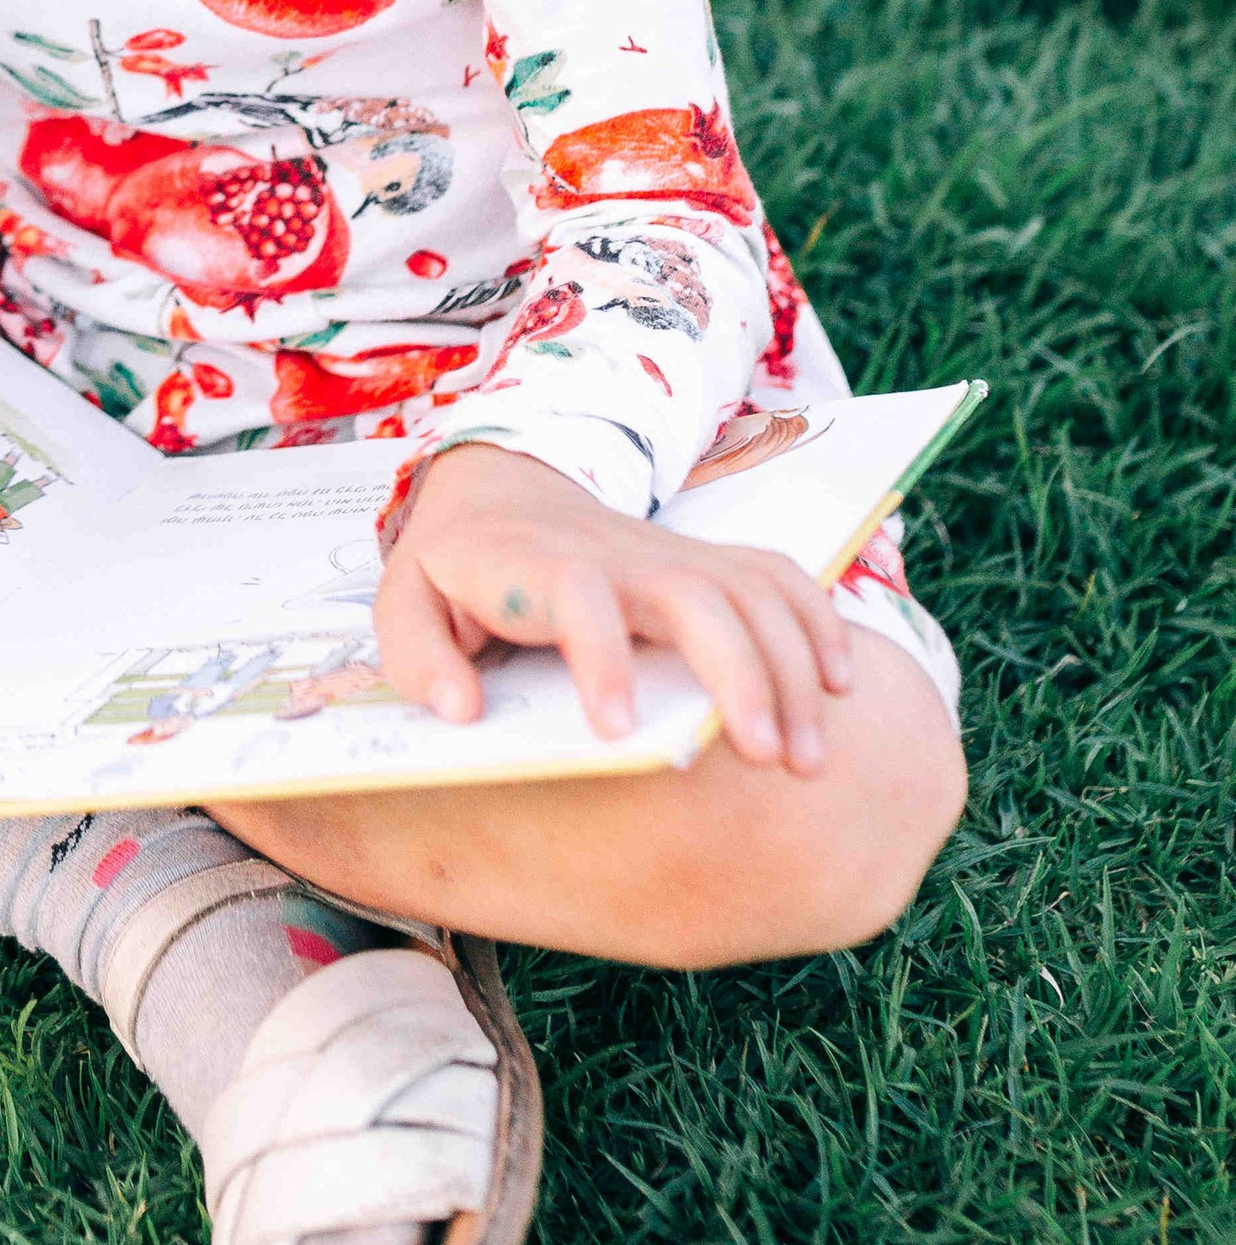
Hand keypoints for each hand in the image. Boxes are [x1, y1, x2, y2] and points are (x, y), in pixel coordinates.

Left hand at [374, 442, 851, 774]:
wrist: (501, 487)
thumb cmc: (456, 566)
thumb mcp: (403, 600)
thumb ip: (414, 655)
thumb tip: (460, 710)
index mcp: (537, 567)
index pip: (576, 597)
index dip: (599, 658)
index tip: (617, 730)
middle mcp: (617, 555)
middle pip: (695, 594)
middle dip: (740, 671)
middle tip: (764, 757)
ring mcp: (671, 554)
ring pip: (751, 592)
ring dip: (792, 669)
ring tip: (805, 758)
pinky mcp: (706, 561)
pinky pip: (779, 577)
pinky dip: (818, 623)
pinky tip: (840, 690)